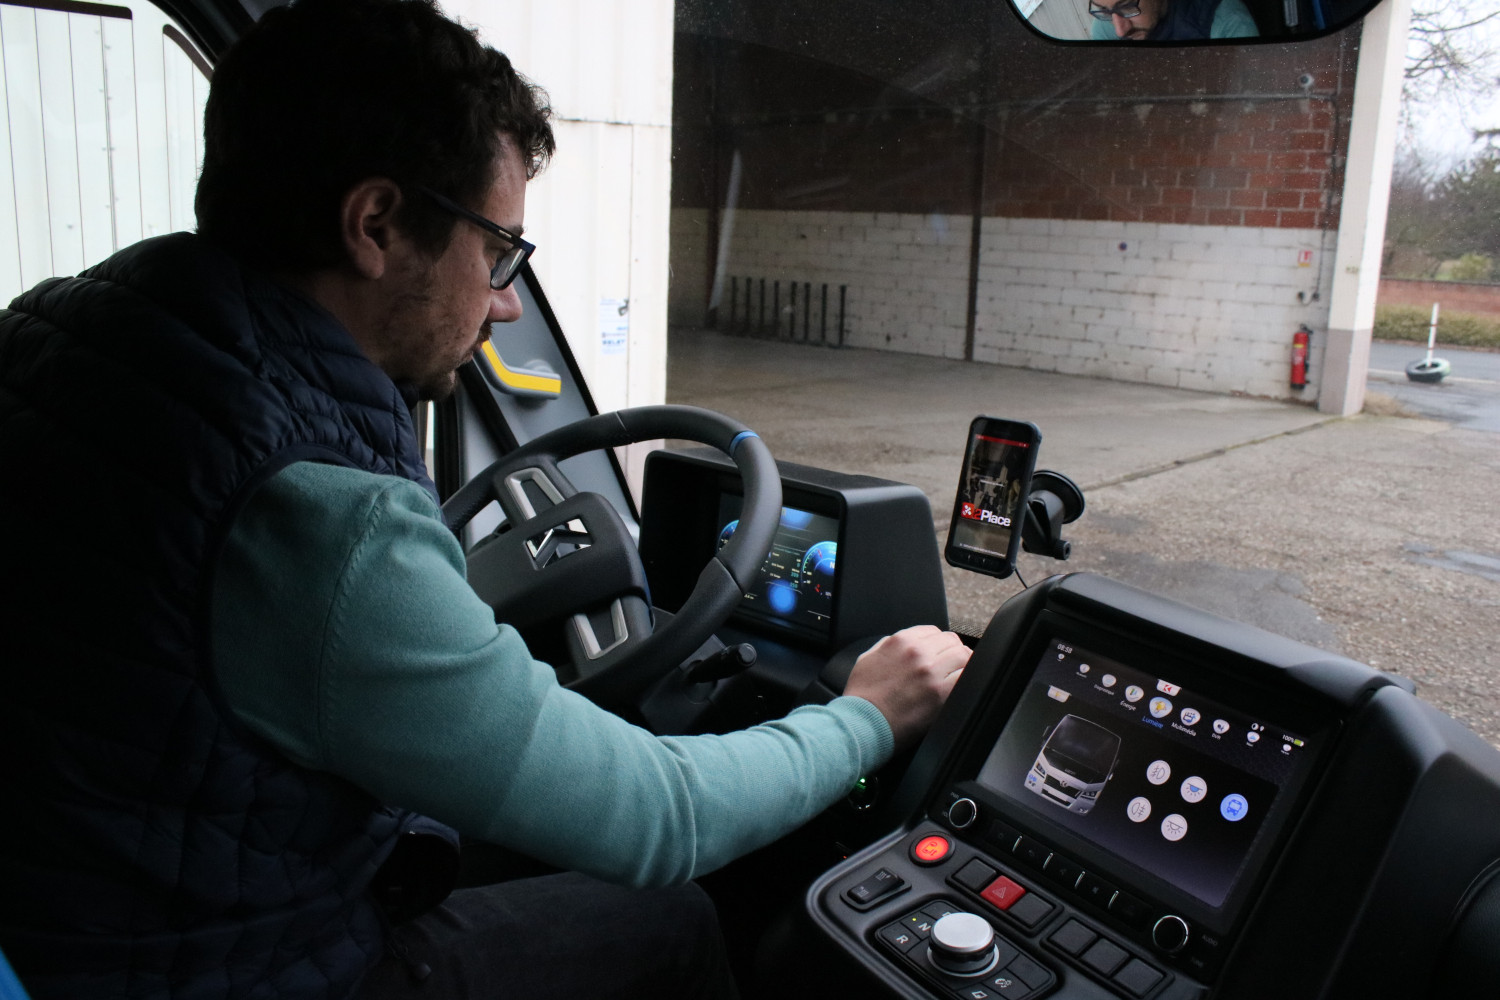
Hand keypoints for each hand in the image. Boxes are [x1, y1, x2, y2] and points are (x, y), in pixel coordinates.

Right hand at [843, 625, 970, 748]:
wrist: (862, 723)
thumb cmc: (862, 696)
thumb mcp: (867, 658)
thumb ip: (887, 645)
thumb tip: (904, 644)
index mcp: (900, 641)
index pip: (934, 631)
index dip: (938, 643)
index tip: (938, 653)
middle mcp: (918, 652)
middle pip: (952, 641)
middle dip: (952, 652)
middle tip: (949, 666)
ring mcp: (931, 672)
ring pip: (964, 655)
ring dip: (961, 665)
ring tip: (956, 676)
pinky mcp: (940, 693)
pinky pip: (966, 677)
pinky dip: (966, 679)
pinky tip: (958, 687)